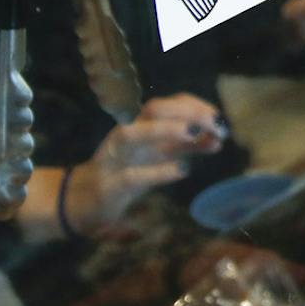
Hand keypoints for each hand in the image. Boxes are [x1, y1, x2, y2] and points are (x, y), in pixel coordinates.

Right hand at [64, 93, 226, 236]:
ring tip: (194, 134)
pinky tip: (182, 170)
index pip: (169, 103)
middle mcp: (127, 135)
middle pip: (153, 109)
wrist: (84, 202)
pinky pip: (131, 175)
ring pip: (132, 134)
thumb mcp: (162, 156)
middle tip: (218, 127)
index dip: (196, 106)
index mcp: (140, 126)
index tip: (219, 119)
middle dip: (188, 113)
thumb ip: (188, 147)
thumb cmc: (128, 173)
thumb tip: (217, 138)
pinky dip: (158, 171)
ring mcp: (114, 159)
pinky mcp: (109, 186)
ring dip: (165, 130)